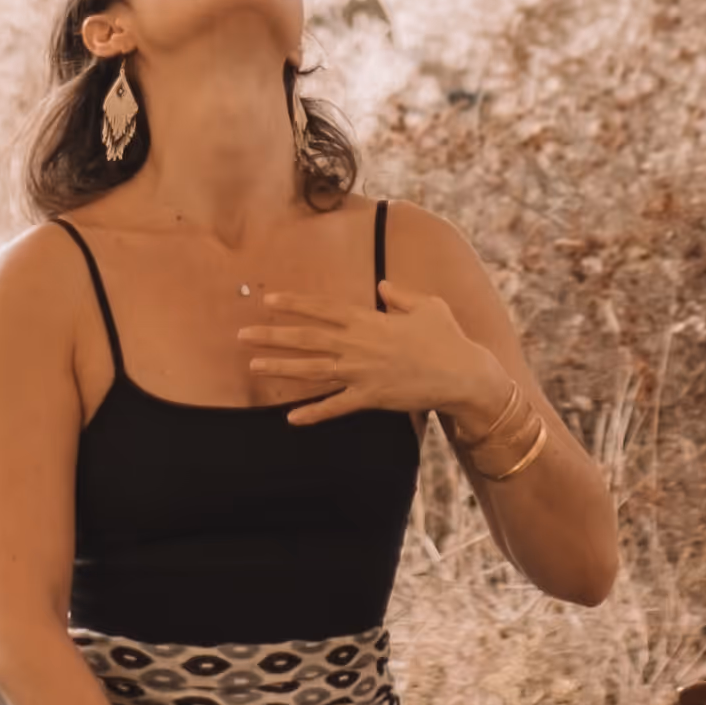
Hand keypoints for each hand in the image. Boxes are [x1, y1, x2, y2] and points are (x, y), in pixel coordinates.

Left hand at [236, 276, 510, 433]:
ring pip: (313, 371)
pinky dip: (313, 413)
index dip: (294, 304)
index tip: (268, 300)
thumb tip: (382, 286)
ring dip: (282, 368)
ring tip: (254, 366)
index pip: (322, 309)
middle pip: (307, 338)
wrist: (462, 373)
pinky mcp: (370, 398)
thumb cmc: (447, 336)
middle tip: (243, 335)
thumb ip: (400, 295)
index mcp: (368, 320)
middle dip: (273, 335)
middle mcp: (358, 345)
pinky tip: (290, 418)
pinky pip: (336, 407)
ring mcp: (362, 373)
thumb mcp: (426, 305)